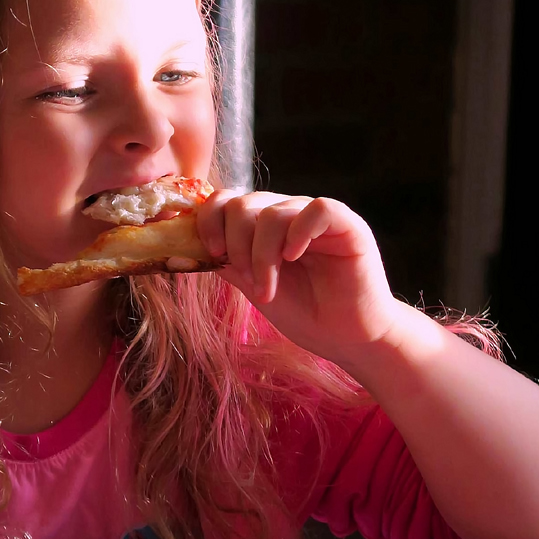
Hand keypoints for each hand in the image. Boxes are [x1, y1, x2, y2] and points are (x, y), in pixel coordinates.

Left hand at [179, 189, 399, 363]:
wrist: (348, 338)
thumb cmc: (305, 313)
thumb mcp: (254, 286)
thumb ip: (229, 262)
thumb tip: (190, 247)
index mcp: (263, 225)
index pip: (226, 200)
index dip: (210, 220)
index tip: (212, 253)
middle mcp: (288, 213)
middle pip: (242, 203)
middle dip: (236, 245)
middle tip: (248, 281)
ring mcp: (317, 218)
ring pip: (273, 211)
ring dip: (262, 255)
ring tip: (268, 289)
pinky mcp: (348, 226)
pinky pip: (318, 210)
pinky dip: (298, 233)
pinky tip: (294, 258)